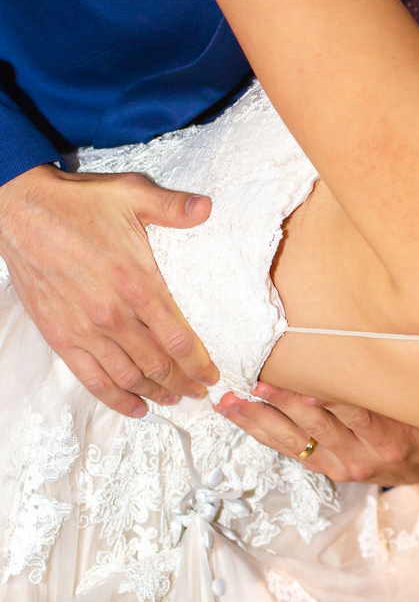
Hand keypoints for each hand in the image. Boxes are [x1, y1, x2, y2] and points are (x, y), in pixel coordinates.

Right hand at [0, 165, 218, 416]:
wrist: (21, 212)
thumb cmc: (78, 204)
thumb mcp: (131, 195)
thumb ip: (172, 206)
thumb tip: (207, 208)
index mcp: (137, 283)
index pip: (179, 339)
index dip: (200, 363)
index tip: (214, 374)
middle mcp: (112, 314)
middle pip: (158, 364)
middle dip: (184, 383)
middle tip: (200, 392)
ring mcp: (84, 329)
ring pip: (128, 376)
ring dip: (155, 393)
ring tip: (173, 398)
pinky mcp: (60, 336)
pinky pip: (92, 379)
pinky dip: (116, 398)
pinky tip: (135, 406)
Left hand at [216, 379, 418, 484]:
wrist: (414, 473)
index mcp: (384, 441)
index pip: (356, 416)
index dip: (333, 401)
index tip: (312, 383)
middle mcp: (354, 455)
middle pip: (315, 424)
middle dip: (284, 401)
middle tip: (258, 379)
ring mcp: (330, 461)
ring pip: (289, 438)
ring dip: (259, 417)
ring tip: (232, 398)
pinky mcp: (313, 464)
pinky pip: (279, 447)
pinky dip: (254, 428)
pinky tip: (233, 410)